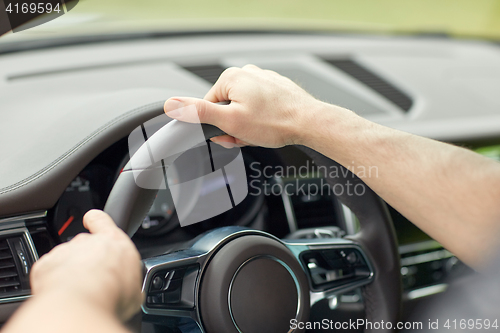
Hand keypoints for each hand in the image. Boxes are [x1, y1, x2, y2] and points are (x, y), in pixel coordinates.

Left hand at [30, 210, 143, 320]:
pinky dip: (52, 283)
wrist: (79, 306)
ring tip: (78, 295)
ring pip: (65, 260)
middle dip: (86, 261)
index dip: (95, 221)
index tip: (92, 223)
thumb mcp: (134, 290)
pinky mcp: (45, 266)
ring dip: (69, 273)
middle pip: (84, 245)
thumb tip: (130, 292)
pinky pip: (48, 272)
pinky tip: (63, 297)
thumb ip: (129, 281)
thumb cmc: (110, 295)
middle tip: (93, 283)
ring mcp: (63, 252)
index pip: (100, 219)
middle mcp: (86, 242)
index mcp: (112, 241)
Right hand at [164, 64, 323, 147]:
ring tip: (261, 132)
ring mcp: (264, 79)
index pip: (209, 106)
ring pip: (244, 108)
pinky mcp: (276, 88)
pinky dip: (261, 119)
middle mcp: (248, 73)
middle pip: (227, 107)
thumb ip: (199, 113)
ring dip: (248, 125)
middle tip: (247, 136)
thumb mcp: (230, 121)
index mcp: (232, 77)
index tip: (229, 134)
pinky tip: (270, 127)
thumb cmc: (275, 122)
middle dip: (234, 126)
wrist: (309, 122)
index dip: (217, 126)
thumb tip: (172, 105)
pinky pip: (260, 106)